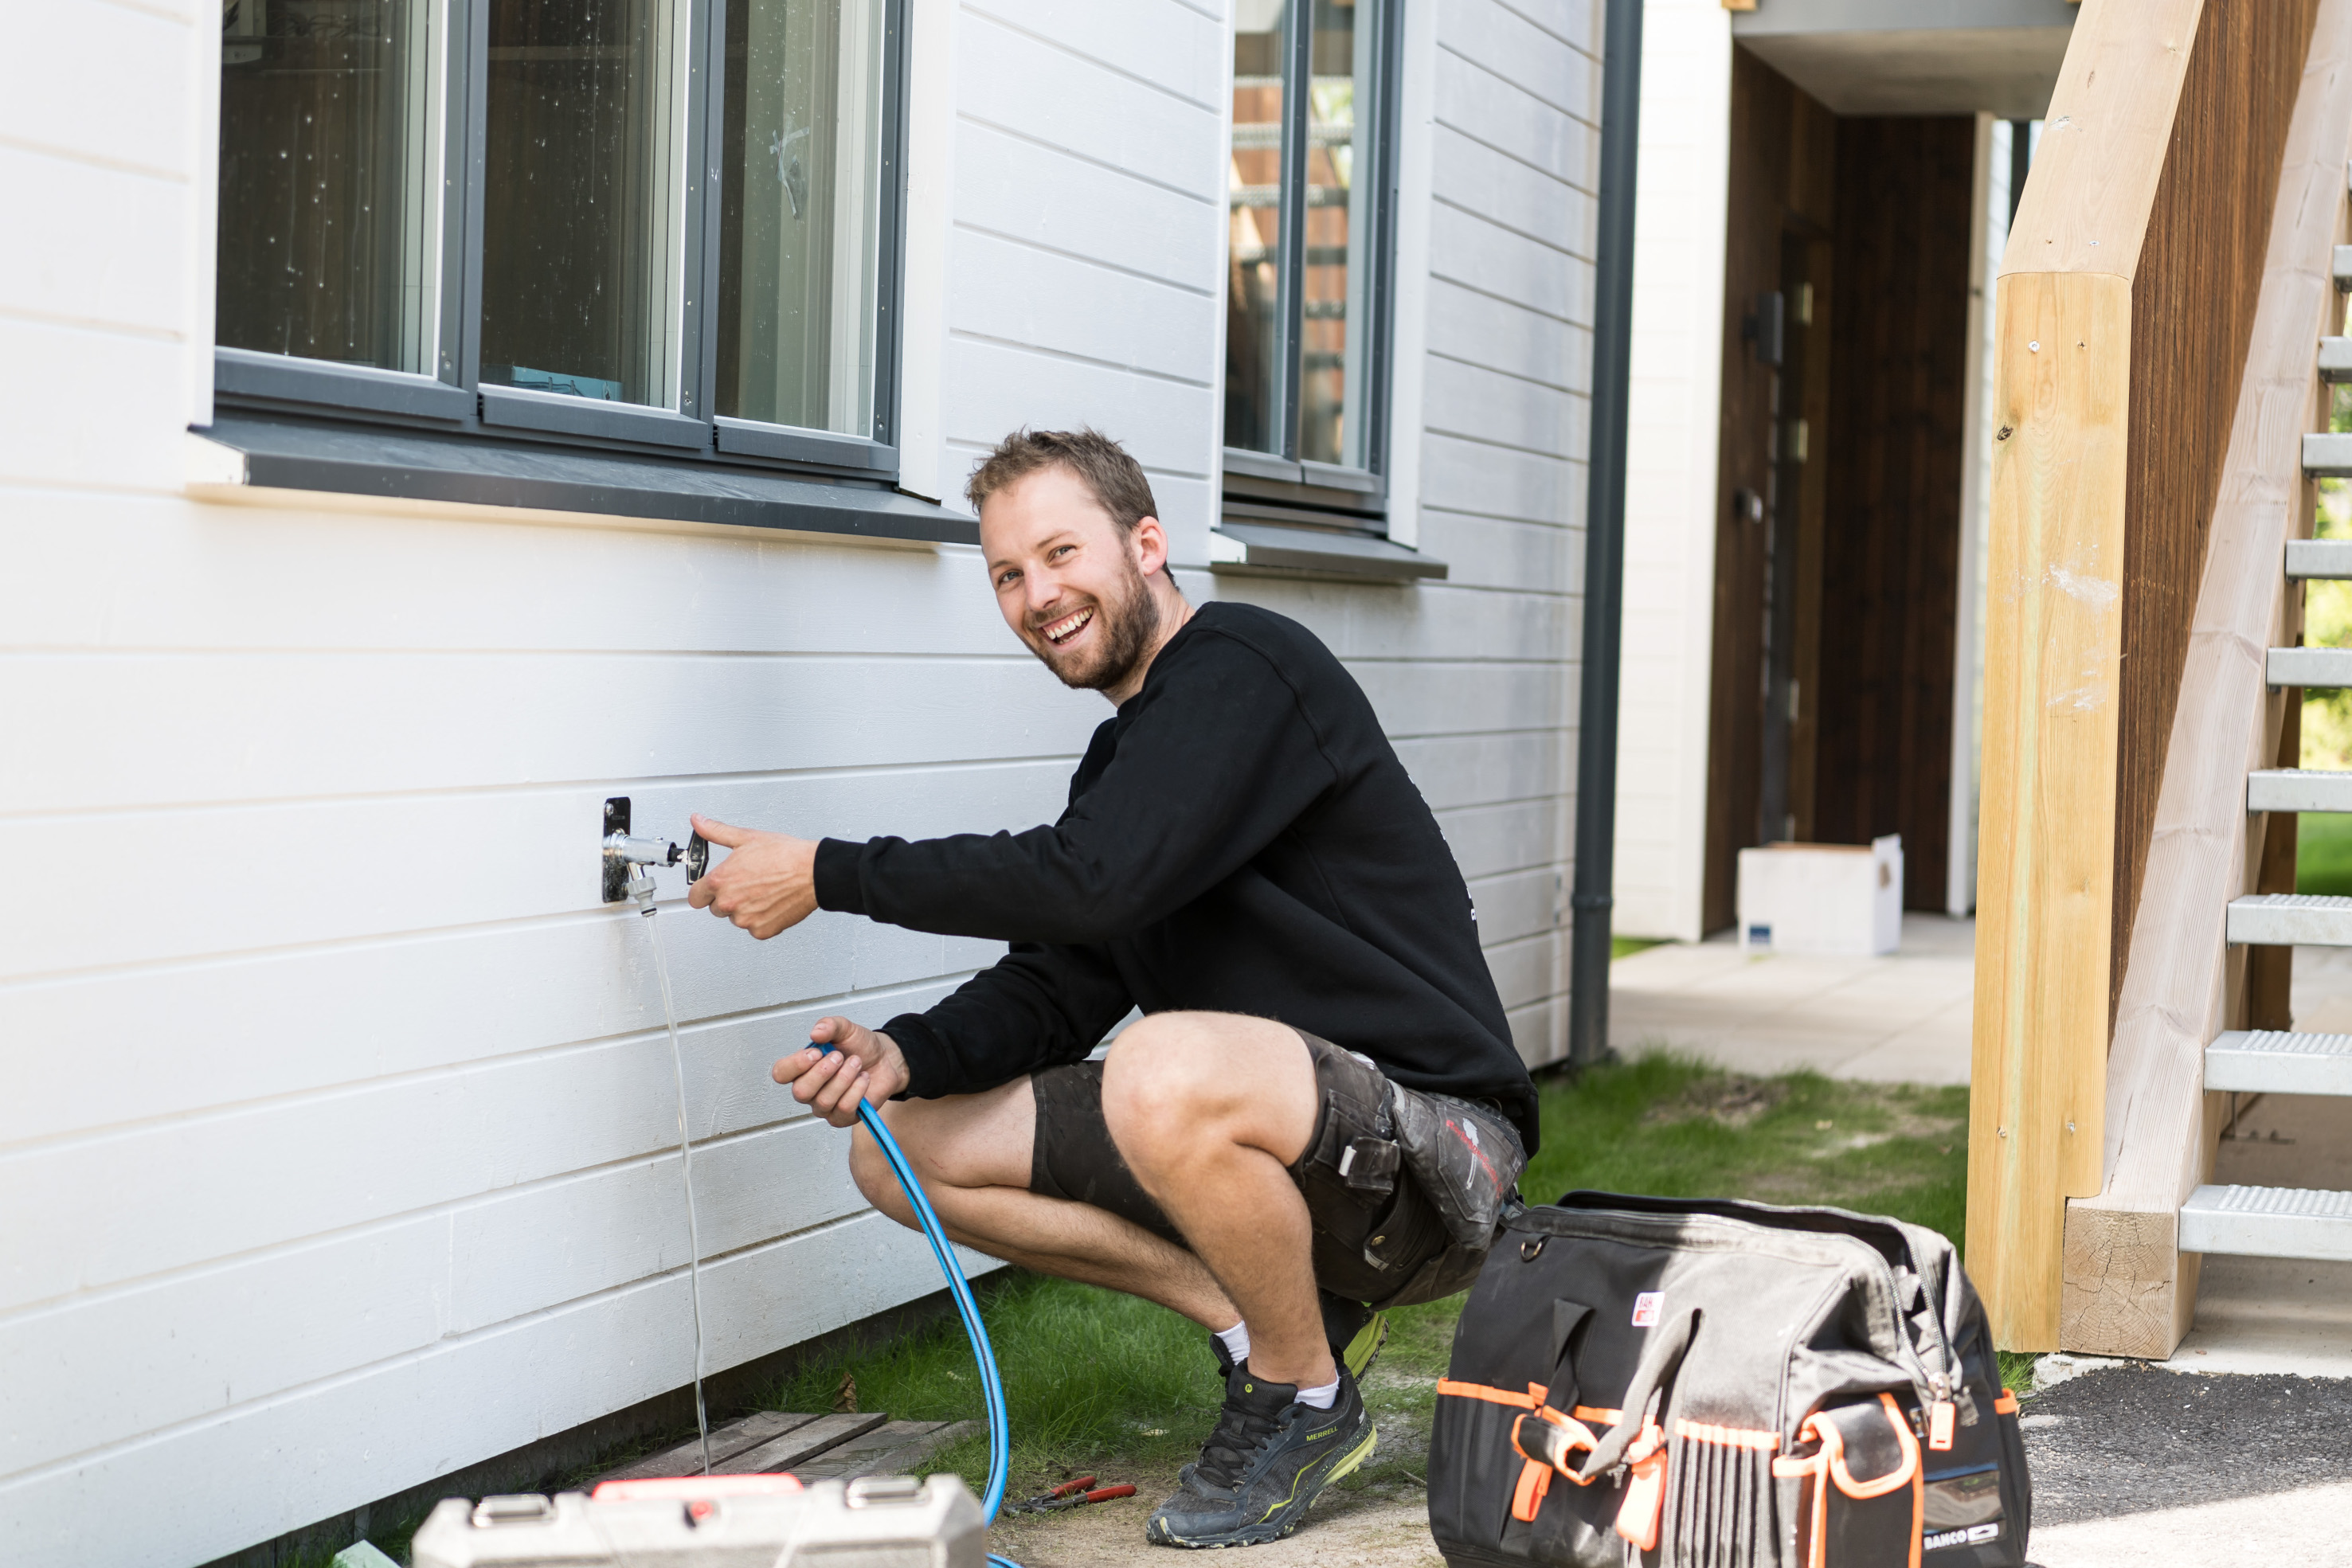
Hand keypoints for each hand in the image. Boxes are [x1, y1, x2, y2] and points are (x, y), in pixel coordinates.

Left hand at [686, 815, 818, 938]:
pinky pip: (753, 928)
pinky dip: (761, 919)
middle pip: (716, 908)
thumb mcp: (746, 838)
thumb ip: (716, 832)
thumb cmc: (784, 855)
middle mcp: (730, 903)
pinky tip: (771, 903)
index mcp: (721, 881)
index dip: (704, 890)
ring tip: (762, 891)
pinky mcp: (761, 930)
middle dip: (727, 898)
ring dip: (744, 909)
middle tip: (746, 884)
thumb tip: (698, 821)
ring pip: (736, 918)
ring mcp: (745, 919)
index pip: (695, 896)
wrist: (813, 872)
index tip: (711, 888)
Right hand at [772, 1016, 908, 1126]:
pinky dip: (857, 1090)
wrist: (885, 1059)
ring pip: (825, 1101)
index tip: (815, 1052)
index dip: (795, 1064)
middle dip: (822, 1072)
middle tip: (839, 1056)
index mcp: (802, 1068)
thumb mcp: (845, 1028)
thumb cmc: (859, 1046)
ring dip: (844, 1078)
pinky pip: (844, 1109)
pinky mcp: (844, 1117)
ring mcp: (825, 1107)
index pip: (781, 1073)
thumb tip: (815, 1033)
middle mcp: (809, 1090)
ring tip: (857, 1063)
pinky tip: (864, 1078)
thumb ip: (829, 1026)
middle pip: (800, 1092)